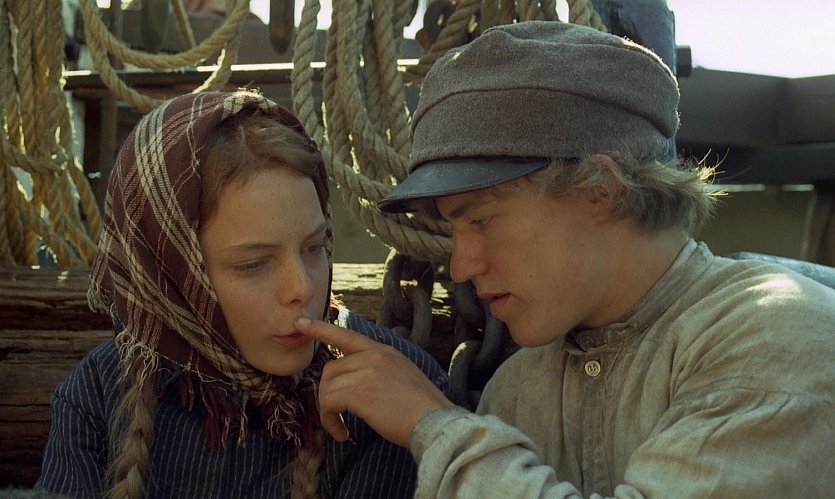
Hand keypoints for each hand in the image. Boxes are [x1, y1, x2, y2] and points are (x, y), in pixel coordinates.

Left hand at [296, 317, 453, 446]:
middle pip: (331, 369)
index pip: (346, 335)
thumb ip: (378, 372)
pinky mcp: (358, 391)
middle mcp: (373, 356)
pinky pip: (328, 403)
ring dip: (328, 412)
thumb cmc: (422, 410)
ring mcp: (366, 371)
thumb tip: (355, 385)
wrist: (435, 422)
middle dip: (327, 395)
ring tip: (341, 429)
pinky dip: (330, 422)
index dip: (321, 328)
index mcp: (384, 351)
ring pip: (327, 387)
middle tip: (336, 417)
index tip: (301, 323)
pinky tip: (343, 434)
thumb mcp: (402, 378)